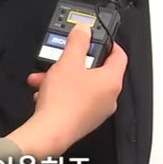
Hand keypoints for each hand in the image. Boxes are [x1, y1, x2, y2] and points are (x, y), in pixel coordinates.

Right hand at [8, 23, 125, 158]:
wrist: (49, 133)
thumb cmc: (63, 101)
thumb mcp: (68, 62)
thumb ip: (77, 42)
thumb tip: (83, 31)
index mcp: (111, 81)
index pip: (120, 56)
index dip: (110, 44)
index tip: (99, 39)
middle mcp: (109, 98)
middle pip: (96, 71)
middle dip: (74, 62)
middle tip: (64, 57)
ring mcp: (96, 112)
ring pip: (81, 86)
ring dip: (62, 77)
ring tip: (44, 76)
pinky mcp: (82, 121)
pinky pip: (73, 101)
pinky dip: (60, 93)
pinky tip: (43, 92)